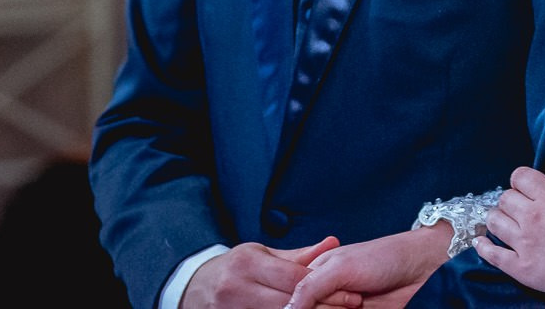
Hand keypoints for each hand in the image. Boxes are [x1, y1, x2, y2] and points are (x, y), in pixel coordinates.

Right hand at [182, 239, 338, 308]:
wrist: (194, 288)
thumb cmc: (236, 267)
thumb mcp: (262, 254)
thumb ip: (299, 255)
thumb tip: (334, 242)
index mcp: (247, 264)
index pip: (294, 278)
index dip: (325, 287)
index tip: (351, 292)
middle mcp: (237, 288)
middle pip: (289, 302)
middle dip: (323, 307)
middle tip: (350, 307)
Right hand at [284, 224, 451, 308]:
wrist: (421, 268)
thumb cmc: (383, 257)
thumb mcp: (341, 266)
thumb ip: (310, 286)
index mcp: (313, 275)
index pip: (295, 300)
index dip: (313, 302)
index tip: (338, 293)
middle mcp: (323, 294)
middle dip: (330, 307)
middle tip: (355, 298)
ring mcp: (339, 308)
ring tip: (361, 301)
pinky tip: (362, 307)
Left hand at [476, 123, 544, 293]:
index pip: (519, 177)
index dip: (522, 180)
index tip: (528, 187)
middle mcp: (533, 217)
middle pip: (505, 199)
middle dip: (512, 201)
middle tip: (521, 208)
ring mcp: (525, 243)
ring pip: (495, 222)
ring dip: (499, 221)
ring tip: (507, 224)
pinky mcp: (521, 268)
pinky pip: (492, 254)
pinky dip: (484, 247)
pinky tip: (482, 243)